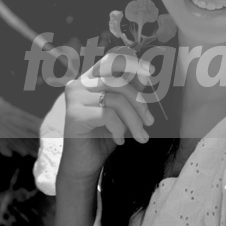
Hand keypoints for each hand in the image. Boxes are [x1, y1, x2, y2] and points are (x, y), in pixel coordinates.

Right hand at [57, 47, 154, 184]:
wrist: (84, 165)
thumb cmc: (102, 137)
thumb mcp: (121, 111)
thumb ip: (130, 91)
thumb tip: (146, 74)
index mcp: (90, 79)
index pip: (112, 59)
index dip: (133, 62)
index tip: (152, 71)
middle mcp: (79, 83)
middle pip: (118, 81)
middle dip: (140, 102)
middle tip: (149, 122)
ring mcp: (74, 97)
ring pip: (116, 99)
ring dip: (134, 121)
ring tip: (140, 136)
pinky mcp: (74, 114)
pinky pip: (108, 115)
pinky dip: (120, 129)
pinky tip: (119, 140)